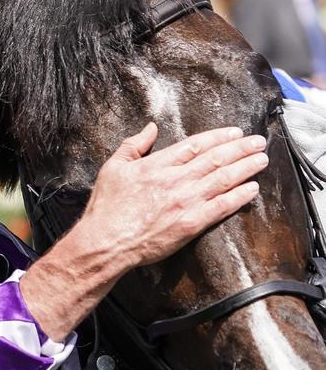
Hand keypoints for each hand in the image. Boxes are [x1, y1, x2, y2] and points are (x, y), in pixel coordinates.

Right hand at [20, 123, 266, 341]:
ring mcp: (186, 202)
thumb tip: (150, 128)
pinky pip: (222, 207)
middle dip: (240, 148)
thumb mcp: (113, 167)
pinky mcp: (191, 224)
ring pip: (223, 179)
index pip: (194, 145)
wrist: (106, 241)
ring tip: (261, 159)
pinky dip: (239, 196)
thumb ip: (133, 145)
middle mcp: (176, 180)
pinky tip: (252, 188)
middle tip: (258, 141)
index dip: (217, 137)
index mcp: (157, 164)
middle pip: (215, 159)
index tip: (234, 133)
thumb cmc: (107, 206)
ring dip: (245, 168)